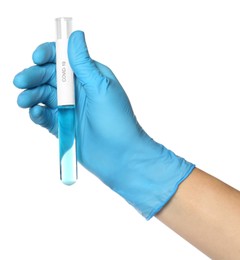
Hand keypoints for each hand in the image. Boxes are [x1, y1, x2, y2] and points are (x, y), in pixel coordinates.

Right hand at [14, 31, 194, 218]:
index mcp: (88, 77)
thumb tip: (75, 36)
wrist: (121, 156)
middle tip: (20, 81)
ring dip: (30, 95)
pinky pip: (45, 116)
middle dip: (33, 76)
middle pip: (49, 77)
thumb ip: (84, 64)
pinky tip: (35, 114)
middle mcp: (77, 91)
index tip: (37, 57)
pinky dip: (37, 114)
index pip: (63, 59)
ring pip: (43, 96)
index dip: (48, 55)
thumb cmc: (117, 121)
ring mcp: (70, 109)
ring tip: (23, 101)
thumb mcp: (101, 88)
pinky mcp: (63, 126)